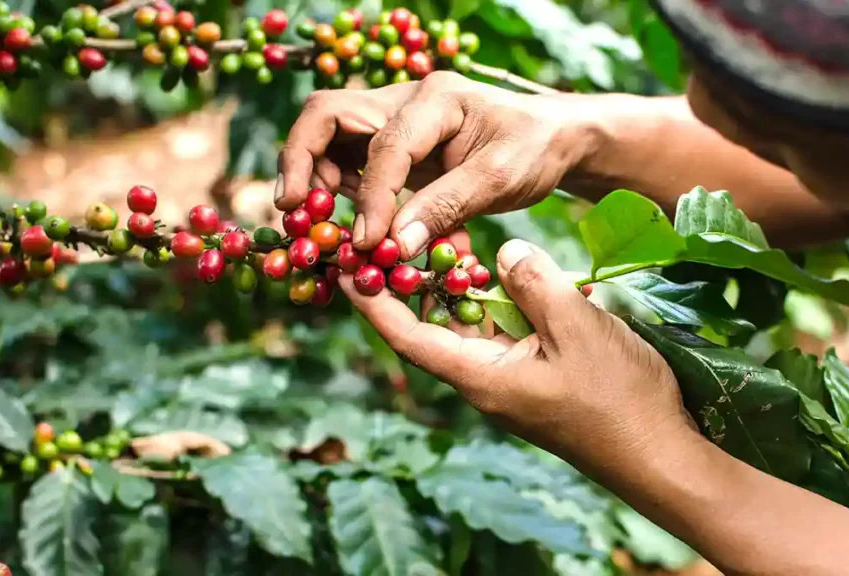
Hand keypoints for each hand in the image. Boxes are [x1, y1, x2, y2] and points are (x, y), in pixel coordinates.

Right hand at [276, 72, 599, 260]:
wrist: (554, 138)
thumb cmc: (535, 150)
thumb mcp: (500, 179)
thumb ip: (446, 208)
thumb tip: (394, 246)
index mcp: (435, 99)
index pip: (384, 145)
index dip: (371, 197)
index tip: (367, 243)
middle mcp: (404, 101)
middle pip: (327, 116)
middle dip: (302, 162)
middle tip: (294, 212)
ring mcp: (395, 121)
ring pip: (330, 139)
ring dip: (317, 180)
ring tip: (319, 224)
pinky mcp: (396, 147)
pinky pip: (352, 164)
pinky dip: (345, 194)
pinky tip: (356, 227)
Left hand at [339, 237, 696, 473]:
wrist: (659, 452)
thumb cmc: (617, 398)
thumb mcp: (575, 327)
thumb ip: (534, 282)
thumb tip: (503, 252)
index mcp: (480, 377)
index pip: (408, 336)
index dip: (373, 302)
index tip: (346, 266)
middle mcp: (486, 381)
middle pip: (434, 328)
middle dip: (415, 283)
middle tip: (399, 235)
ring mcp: (511, 382)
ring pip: (471, 329)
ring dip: (460, 290)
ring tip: (447, 243)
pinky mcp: (536, 379)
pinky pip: (503, 335)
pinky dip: (497, 303)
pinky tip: (507, 275)